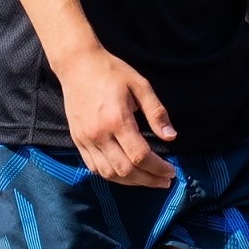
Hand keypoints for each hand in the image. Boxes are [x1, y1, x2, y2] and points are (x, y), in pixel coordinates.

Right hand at [58, 49, 177, 187]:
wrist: (78, 65)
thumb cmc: (112, 72)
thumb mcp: (140, 85)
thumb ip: (156, 112)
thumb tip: (171, 137)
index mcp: (117, 120)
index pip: (140, 156)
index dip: (158, 168)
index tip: (171, 171)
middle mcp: (99, 134)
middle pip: (125, 170)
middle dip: (148, 179)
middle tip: (164, 181)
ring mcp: (86, 140)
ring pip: (108, 173)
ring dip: (131, 182)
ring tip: (148, 180)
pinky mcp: (78, 141)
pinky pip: (94, 167)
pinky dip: (111, 176)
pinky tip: (125, 174)